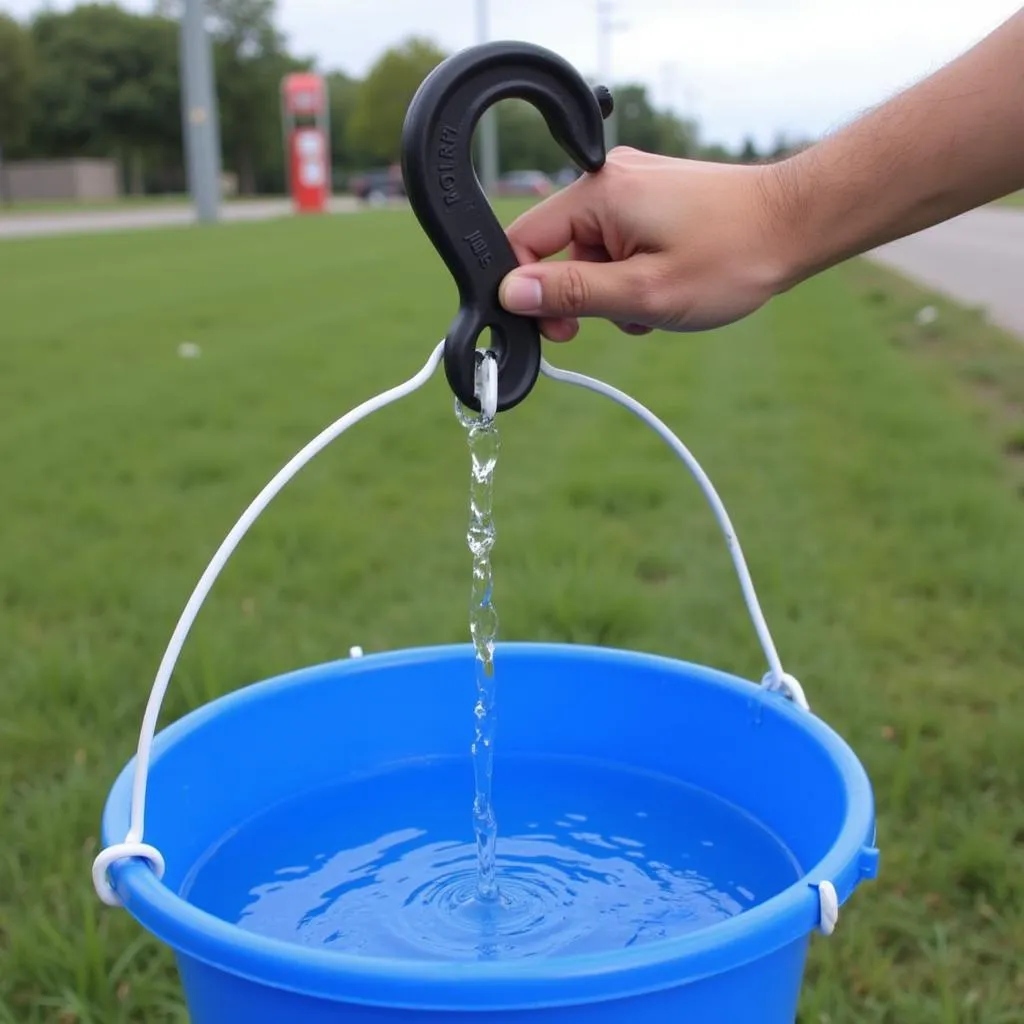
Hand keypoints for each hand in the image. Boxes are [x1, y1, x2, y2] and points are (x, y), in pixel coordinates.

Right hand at [498, 147, 791, 341]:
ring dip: (615, 290)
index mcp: (598, 193)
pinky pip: (622, 243)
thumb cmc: (732, 257)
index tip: (556, 329)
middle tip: (619, 320)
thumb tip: (511, 293)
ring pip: (595, 253)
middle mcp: (610, 179)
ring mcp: (636, 185)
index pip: (525, 240)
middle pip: (561, 249)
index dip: (527, 291)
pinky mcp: (656, 197)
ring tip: (658, 304)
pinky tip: (668, 287)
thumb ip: (572, 294)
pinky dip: (635, 273)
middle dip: (582, 295)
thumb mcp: (643, 292)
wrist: (799, 224)